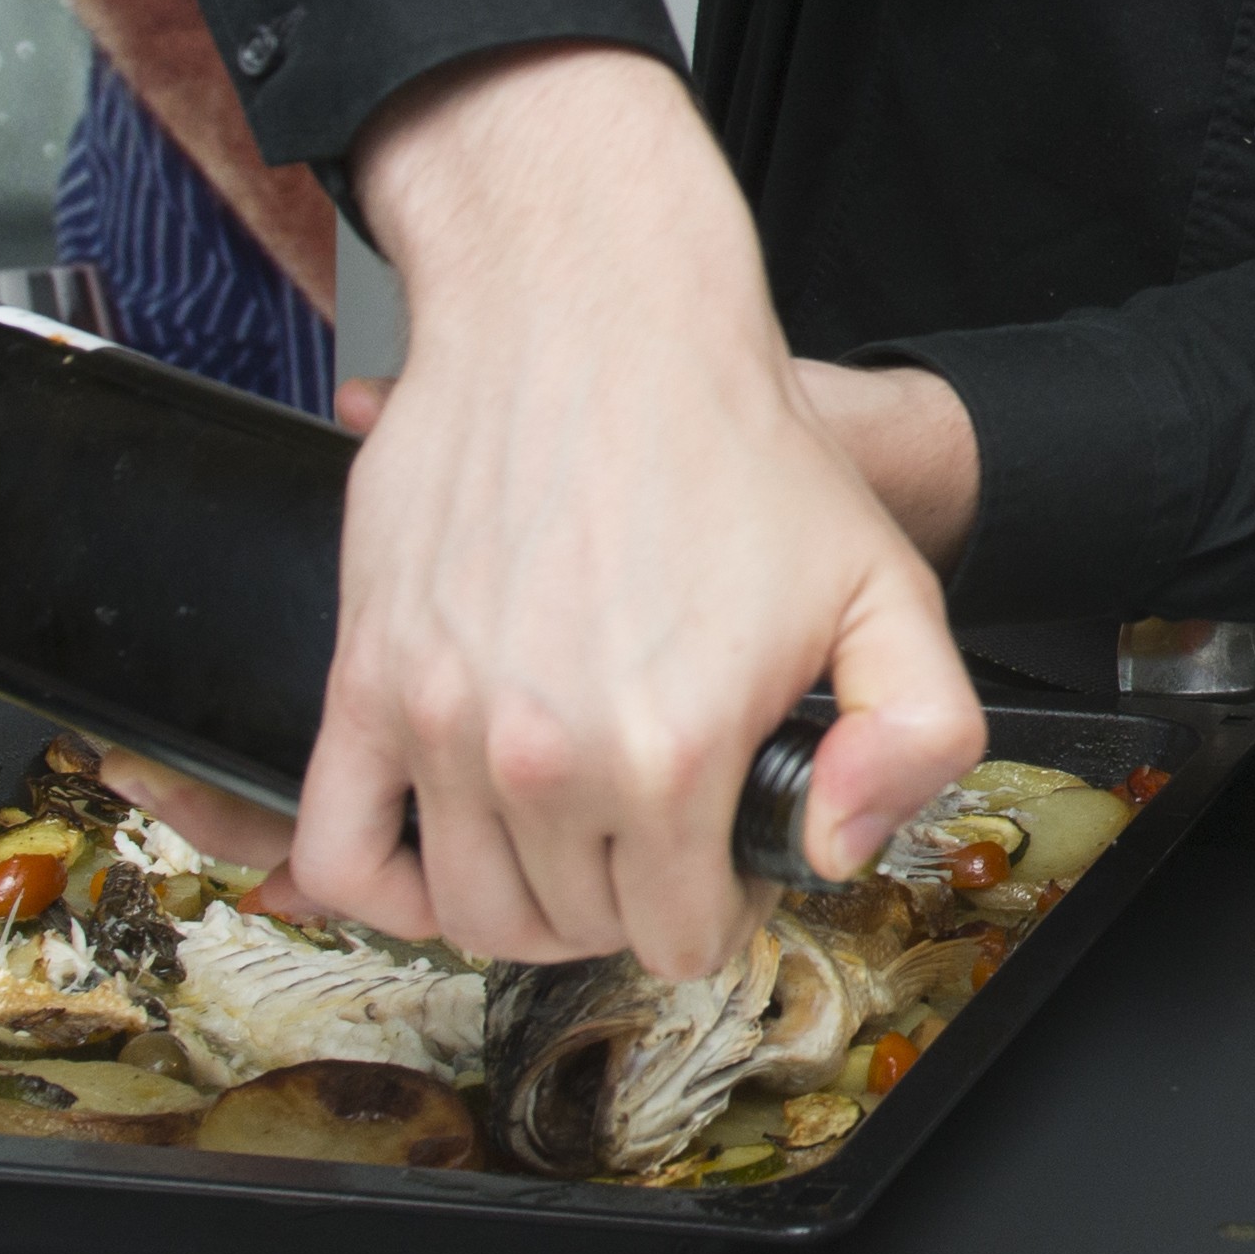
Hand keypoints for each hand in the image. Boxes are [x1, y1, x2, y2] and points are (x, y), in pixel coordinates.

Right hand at [276, 53, 984, 977]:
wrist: (592, 314)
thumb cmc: (731, 437)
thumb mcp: (888, 582)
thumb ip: (916, 736)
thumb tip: (837, 851)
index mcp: (672, 755)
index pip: (683, 939)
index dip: (720, 906)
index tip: (726, 852)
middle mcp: (545, 756)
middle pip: (576, 927)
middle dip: (629, 896)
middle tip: (658, 826)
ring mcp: (441, 721)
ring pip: (469, 908)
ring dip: (525, 895)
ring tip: (572, 830)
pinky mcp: (364, 676)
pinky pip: (338, 846)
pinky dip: (384, 885)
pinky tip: (443, 847)